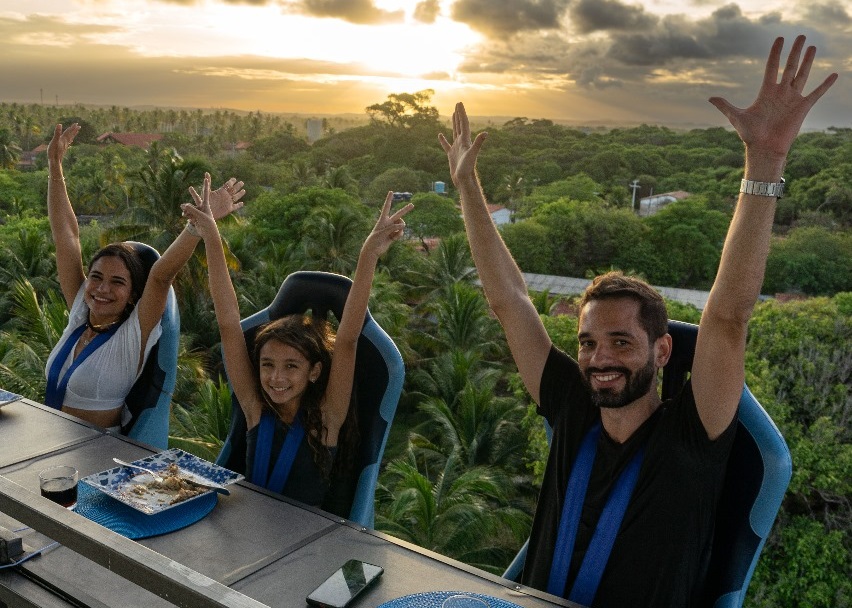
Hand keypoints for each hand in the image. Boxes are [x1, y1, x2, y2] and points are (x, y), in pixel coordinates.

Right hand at [47, 123, 80, 166]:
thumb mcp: (54, 141)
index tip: (76, 124)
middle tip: (79, 126)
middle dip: (74, 130)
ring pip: (70, 139)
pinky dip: (69, 140)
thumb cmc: (53, 151)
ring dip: (73, 135)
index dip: (72, 128)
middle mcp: (65, 142)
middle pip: (71, 135)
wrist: (55, 161)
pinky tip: (70, 141)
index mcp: (63, 139)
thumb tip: (60, 124)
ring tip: (76, 132)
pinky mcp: (63, 149)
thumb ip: (57, 133)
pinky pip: (68, 143)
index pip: (68, 132)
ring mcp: (64, 146)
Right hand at [182, 173, 219, 240]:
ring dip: (187, 210)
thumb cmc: (207, 223)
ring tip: (185, 214)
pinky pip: (187, 213)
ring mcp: (197, 211)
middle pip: (196, 198)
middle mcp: (201, 207)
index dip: (205, 186)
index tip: (206, 178)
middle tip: (190, 188)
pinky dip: (186, 215)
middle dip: (193, 193)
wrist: (207, 232)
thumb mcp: (200, 215)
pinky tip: (185, 217)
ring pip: (189, 208)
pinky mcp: (193, 216)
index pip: (205, 193)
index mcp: (206, 205)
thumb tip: (183, 205)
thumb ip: (192, 210)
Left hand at [203, 177, 245, 220]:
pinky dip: (239, 205)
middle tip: (242, 182)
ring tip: (244, 190)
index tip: (234, 179)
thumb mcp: (206, 191)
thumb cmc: (205, 202)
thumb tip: (206, 172)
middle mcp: (225, 196)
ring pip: (236, 197)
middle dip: (238, 186)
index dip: (231, 181)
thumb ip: (208, 183)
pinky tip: (242, 203)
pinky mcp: (229, 209)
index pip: (228, 185)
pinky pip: (236, 206)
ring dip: (240, 194)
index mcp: (221, 191)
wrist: (206, 213)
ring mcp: (228, 202)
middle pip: (233, 190)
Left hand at [363, 191, 412, 257]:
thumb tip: (403, 225)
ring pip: (401, 226)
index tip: (391, 192)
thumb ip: (392, 228)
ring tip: (394, 235)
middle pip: (398, 214)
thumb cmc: (375, 240)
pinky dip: (399, 236)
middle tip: (412, 205)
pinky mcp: (394, 235)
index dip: (389, 200)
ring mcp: (391, 229)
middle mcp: (388, 223)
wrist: (373, 250)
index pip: (386, 208)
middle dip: (405, 210)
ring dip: (400, 230)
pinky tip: (393, 239)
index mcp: (382, 220)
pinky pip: (400, 233)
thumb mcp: (382, 233)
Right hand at [438, 102, 486, 185]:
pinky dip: (443, 140)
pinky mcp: (452, 155)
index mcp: (466, 141)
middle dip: (459, 115)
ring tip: (453, 114)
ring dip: (454, 123)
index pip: (464, 123)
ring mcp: (457, 149)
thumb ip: (478, 143)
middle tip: (457, 104)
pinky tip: (440, 135)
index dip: (462, 113)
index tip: (459, 103)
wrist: (464, 181)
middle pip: (460, 125)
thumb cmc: (468, 169)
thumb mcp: (472, 155)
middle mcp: (462, 143)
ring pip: (455, 132)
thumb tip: (486, 133)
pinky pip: (446, 145)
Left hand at [709, 35, 836, 159]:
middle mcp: (780, 93)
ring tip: (812, 47)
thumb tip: (710, 98)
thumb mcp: (736, 117)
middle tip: (800, 36)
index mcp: (766, 92)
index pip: (772, 67)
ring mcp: (792, 99)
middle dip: (794, 51)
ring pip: (801, 75)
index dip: (775, 53)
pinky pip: (816, 94)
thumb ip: (725, 105)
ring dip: (807, 61)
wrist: (764, 149)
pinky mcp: (802, 108)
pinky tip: (833, 75)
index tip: (779, 39)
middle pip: (789, 66)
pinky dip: (825, 85)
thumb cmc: (750, 135)